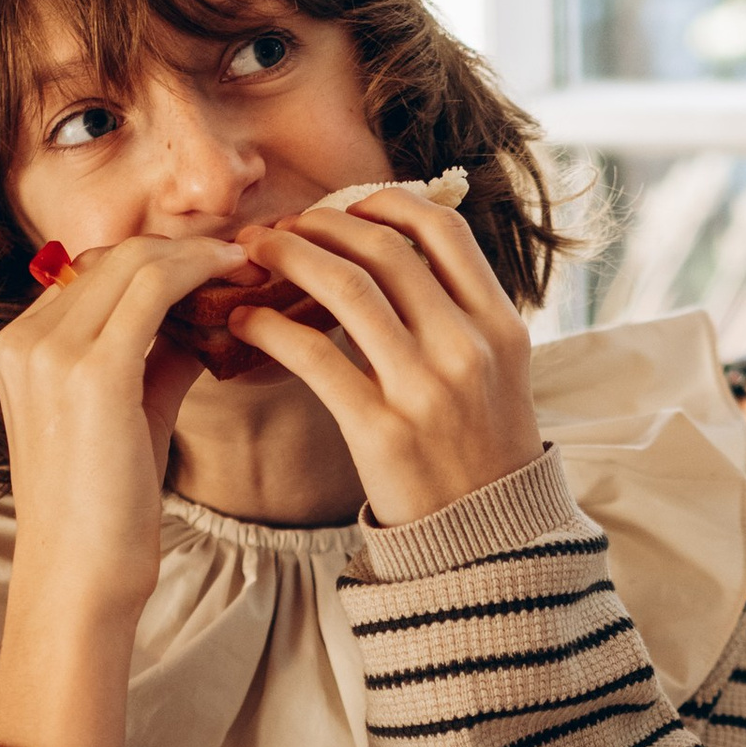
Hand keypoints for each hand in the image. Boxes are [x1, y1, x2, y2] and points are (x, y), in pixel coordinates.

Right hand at [0, 234, 234, 746]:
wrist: (81, 579)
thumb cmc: (107, 511)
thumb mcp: (128, 415)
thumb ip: (155, 357)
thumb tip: (205, 317)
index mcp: (20, 347)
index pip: (95, 271)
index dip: (162, 258)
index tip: (219, 262)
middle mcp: (26, 339)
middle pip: (115, 256)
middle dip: (186, 249)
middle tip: (249, 255)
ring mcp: (53, 352)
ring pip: (138, 262)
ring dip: (202, 255)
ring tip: (254, 264)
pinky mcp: (92, 371)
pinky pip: (156, 289)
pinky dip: (204, 274)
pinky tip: (243, 283)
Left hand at [222, 191, 541, 526]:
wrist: (486, 541)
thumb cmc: (479, 449)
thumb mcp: (496, 371)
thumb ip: (458, 311)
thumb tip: (392, 250)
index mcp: (500, 325)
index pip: (443, 230)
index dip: (385, 204)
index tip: (345, 208)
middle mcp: (467, 348)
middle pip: (384, 250)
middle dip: (321, 225)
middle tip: (281, 228)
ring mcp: (425, 389)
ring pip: (347, 288)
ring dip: (290, 258)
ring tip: (255, 256)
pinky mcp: (380, 430)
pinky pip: (313, 355)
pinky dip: (270, 326)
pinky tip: (245, 321)